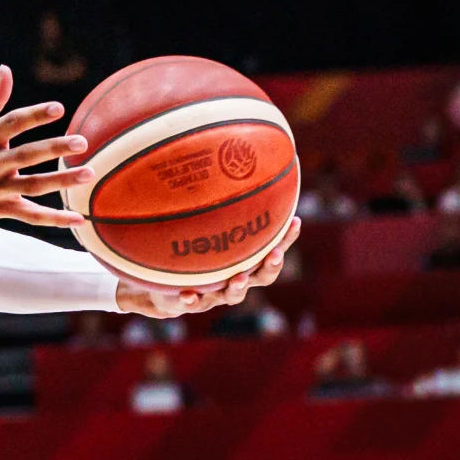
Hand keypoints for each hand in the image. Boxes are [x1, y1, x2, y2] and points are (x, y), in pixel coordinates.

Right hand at [0, 66, 88, 227]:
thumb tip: (6, 69)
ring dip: (61, 181)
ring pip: (31, 186)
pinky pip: (28, 215)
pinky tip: (77, 218)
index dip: (34, 115)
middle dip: (54, 148)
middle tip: (81, 141)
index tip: (58, 108)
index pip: (12, 123)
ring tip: (88, 173)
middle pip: (25, 155)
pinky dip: (53, 219)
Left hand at [116, 216, 302, 316]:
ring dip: (237, 287)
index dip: (286, 237)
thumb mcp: (202, 222)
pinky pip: (193, 303)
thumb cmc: (190, 245)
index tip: (295, 220)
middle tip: (274, 254)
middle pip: (263, 276)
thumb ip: (215, 202)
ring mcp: (217, 293)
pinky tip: (185, 294)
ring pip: (234, 295)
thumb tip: (220, 156)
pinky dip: (191, 300)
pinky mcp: (194, 302)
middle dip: (271, 265)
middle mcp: (236, 277)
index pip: (273, 246)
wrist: (164, 283)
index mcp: (244, 259)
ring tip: (236, 278)